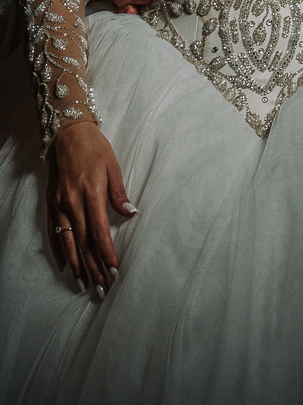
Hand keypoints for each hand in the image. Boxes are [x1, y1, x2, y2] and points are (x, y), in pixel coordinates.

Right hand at [47, 120, 136, 298]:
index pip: (99, 232)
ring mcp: (59, 205)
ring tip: (85, 284)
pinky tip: (65, 265)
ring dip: (77, 265)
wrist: (67, 134)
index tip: (116, 270)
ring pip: (68, 242)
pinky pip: (54, 232)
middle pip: (84, 243)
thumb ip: (119, 193)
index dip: (107, 253)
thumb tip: (131, 213)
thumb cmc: (95, 148)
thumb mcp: (112, 166)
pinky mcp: (51, 204)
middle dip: (94, 267)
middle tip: (103, 288)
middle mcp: (72, 203)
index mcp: (90, 194)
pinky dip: (59, 251)